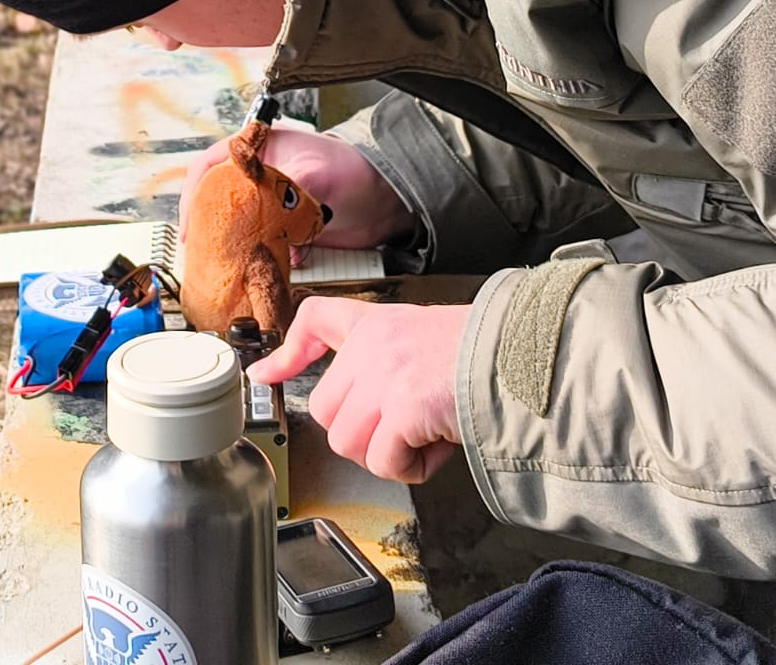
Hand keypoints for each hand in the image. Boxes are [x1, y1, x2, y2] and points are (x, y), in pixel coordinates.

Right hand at [178, 125, 414, 262]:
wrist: (389, 202)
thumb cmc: (357, 170)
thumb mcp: (319, 171)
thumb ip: (290, 183)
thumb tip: (270, 204)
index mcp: (259, 149)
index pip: (211, 166)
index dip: (195, 193)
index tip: (191, 222)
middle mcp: (259, 176)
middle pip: (216, 199)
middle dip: (205, 225)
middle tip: (197, 250)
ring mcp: (270, 204)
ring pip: (235, 224)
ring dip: (227, 245)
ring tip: (217, 266)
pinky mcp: (284, 230)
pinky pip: (258, 245)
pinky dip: (252, 258)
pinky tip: (251, 272)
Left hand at [247, 298, 468, 483]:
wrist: (519, 356)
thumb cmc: (482, 356)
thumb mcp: (424, 343)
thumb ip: (387, 367)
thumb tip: (365, 418)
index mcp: (377, 324)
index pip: (316, 318)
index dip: (287, 350)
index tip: (267, 372)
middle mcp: (372, 345)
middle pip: (326, 410)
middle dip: (359, 435)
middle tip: (401, 433)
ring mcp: (384, 374)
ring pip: (347, 441)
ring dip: (384, 455)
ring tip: (421, 439)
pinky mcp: (402, 406)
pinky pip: (383, 460)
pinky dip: (410, 468)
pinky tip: (435, 448)